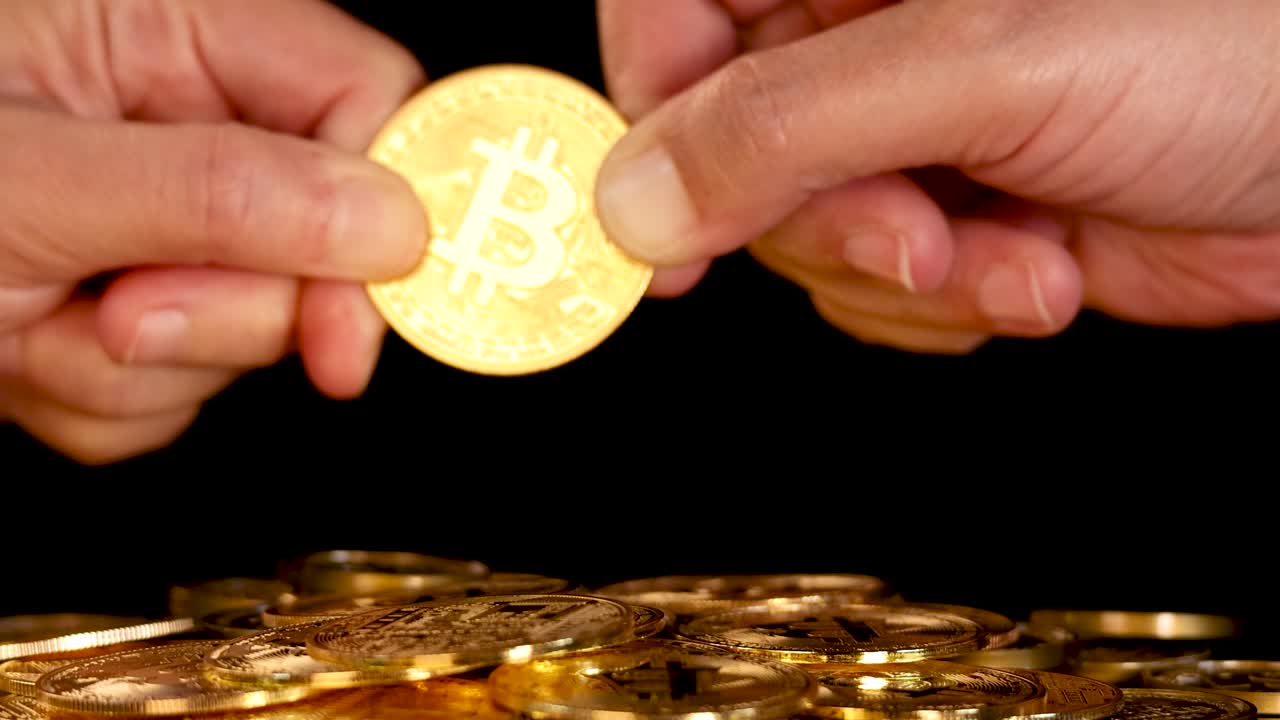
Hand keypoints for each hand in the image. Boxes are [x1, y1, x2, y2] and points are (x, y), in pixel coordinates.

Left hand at [0, 0, 426, 463]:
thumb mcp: (31, 182)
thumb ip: (221, 194)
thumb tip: (391, 223)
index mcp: (172, 33)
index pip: (365, 97)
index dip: (386, 206)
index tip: (353, 320)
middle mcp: (187, 125)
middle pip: (326, 235)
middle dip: (229, 309)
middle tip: (121, 312)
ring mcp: (169, 225)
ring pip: (255, 329)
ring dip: (147, 364)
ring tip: (38, 324)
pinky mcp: (142, 305)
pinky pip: (187, 386)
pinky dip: (107, 399)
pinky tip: (30, 351)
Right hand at [595, 0, 1279, 352]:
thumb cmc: (1234, 43)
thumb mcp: (984, 66)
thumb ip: (788, 125)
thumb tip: (635, 197)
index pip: (673, 5)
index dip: (645, 102)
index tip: (651, 209)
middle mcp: (868, 30)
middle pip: (732, 144)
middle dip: (819, 220)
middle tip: (913, 237)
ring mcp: (911, 127)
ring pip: (801, 232)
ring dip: (898, 276)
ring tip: (1007, 258)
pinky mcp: (955, 212)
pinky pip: (877, 286)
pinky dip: (950, 307)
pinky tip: (1038, 275)